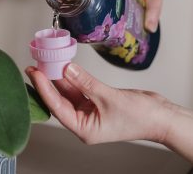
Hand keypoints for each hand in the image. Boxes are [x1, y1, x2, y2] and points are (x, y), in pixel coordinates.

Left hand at [25, 63, 173, 144]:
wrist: (159, 116)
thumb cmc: (139, 116)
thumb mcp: (109, 98)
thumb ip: (86, 82)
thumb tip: (67, 69)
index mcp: (84, 128)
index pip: (57, 107)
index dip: (44, 89)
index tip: (34, 73)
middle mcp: (83, 120)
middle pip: (59, 100)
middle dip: (46, 83)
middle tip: (34, 67)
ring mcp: (88, 110)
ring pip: (68, 92)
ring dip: (58, 79)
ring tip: (45, 64)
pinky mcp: (94, 100)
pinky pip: (78, 87)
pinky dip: (71, 77)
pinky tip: (63, 67)